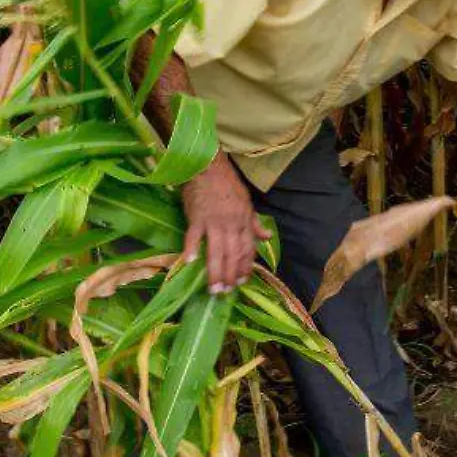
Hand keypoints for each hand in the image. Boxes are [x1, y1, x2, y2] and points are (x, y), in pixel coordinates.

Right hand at [181, 156, 271, 291]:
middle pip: (233, 255)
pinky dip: (191, 250)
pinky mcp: (197, 217)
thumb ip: (255, 223)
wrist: (208, 165)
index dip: (245, 267)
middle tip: (226, 292)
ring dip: (215, 272)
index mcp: (244, 221)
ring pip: (216, 251)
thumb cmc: (227, 183)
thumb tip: (267, 237)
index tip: (242, 282)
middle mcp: (232, 224)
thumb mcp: (247, 202)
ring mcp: (214, 221)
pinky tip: (189, 264)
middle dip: (231, 275)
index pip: (248, 249)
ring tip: (213, 288)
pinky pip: (194, 237)